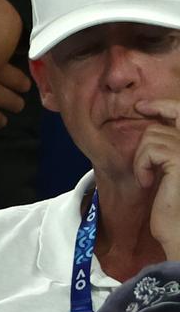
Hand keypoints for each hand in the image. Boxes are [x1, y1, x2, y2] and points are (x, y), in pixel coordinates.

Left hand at [133, 99, 179, 260]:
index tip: (144, 106)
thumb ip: (168, 148)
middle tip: (140, 114)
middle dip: (154, 116)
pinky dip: (140, 165)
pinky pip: (149, 149)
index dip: (166, 105)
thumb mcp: (170, 171)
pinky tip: (148, 183)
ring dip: (141, 158)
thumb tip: (153, 122)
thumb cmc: (173, 206)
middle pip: (172, 117)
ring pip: (152, 135)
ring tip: (148, 178)